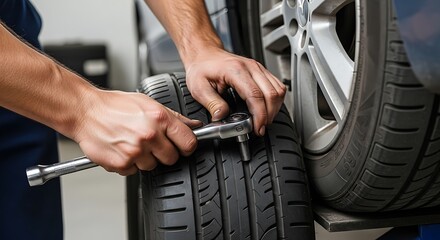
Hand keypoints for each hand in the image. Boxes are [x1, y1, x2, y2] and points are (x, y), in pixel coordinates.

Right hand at [71, 90, 201, 175]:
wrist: (85, 111)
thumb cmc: (114, 105)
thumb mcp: (148, 103)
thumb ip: (174, 117)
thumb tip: (193, 125)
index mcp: (159, 118)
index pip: (188, 142)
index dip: (187, 146)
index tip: (183, 146)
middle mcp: (149, 135)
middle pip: (172, 158)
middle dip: (165, 152)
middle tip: (153, 143)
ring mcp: (135, 151)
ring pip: (153, 166)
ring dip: (145, 158)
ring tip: (133, 143)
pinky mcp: (122, 163)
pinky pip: (134, 171)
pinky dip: (129, 163)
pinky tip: (122, 148)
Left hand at [184, 47, 285, 135]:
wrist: (204, 55)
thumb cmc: (202, 68)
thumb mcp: (199, 88)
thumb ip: (212, 104)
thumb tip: (222, 117)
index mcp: (235, 70)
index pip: (255, 95)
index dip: (259, 115)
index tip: (257, 128)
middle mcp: (250, 67)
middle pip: (272, 94)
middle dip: (268, 115)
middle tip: (260, 128)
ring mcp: (258, 68)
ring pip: (279, 90)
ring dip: (274, 109)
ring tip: (263, 120)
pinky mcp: (261, 71)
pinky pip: (277, 86)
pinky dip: (275, 101)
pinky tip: (266, 109)